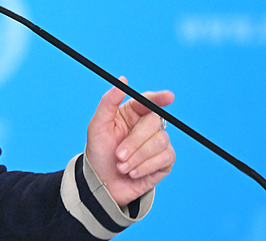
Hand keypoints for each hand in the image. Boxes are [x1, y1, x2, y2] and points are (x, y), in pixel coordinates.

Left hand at [85, 78, 174, 206]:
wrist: (102, 185)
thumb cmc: (99, 154)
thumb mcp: (97, 126)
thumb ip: (108, 102)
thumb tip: (122, 80)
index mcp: (131, 114)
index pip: (148, 101)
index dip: (159, 98)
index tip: (169, 97)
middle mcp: (146, 126)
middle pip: (152, 123)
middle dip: (134, 142)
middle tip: (118, 156)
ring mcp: (157, 143)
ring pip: (159, 141)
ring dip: (137, 157)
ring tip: (122, 167)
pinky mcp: (164, 161)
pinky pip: (165, 157)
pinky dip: (146, 166)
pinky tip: (134, 173)